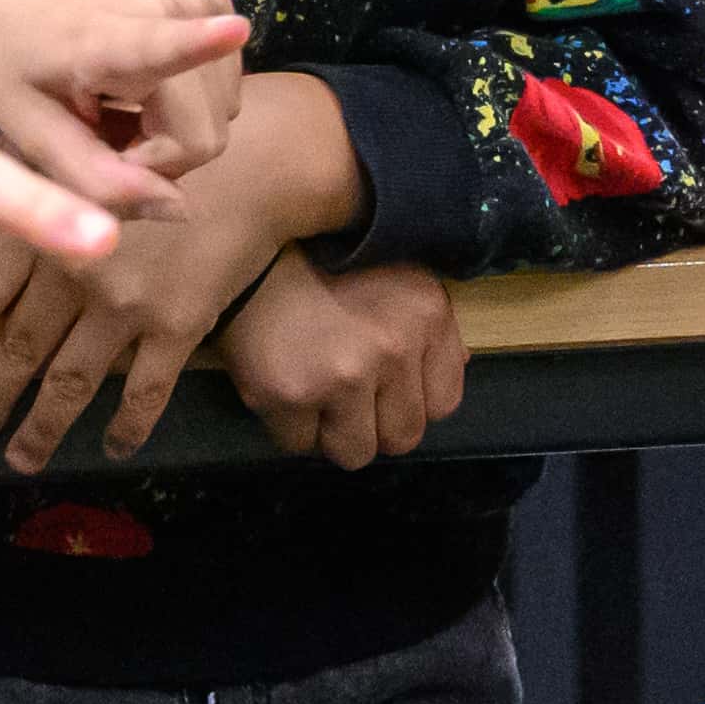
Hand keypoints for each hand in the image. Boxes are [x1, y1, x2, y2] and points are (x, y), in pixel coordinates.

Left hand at [0, 0, 250, 201]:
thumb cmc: (2, 56)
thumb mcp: (29, 132)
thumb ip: (97, 180)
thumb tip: (182, 208)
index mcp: (105, 37)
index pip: (165, 44)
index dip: (203, 45)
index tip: (232, 30)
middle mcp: (168, 9)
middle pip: (204, 133)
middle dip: (156, 158)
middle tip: (98, 138)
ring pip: (218, 117)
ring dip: (169, 133)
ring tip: (111, 110)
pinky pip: (220, 87)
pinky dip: (182, 105)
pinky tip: (136, 91)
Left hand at [0, 71, 362, 472]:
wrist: (246, 162)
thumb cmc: (147, 148)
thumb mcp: (69, 154)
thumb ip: (17, 193)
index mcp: (37, 226)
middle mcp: (74, 271)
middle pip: (17, 350)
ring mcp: (128, 304)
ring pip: (71, 383)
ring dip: (42, 428)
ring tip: (21, 457)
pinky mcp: (178, 326)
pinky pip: (145, 392)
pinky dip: (126, 427)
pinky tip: (111, 447)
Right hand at [216, 250, 466, 469]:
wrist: (248, 250)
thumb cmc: (325, 262)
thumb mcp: (396, 276)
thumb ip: (429, 326)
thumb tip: (456, 365)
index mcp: (427, 315)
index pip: (443, 404)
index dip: (409, 400)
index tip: (384, 383)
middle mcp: (393, 347)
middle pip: (402, 437)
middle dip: (373, 424)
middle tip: (345, 393)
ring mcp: (343, 374)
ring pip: (355, 453)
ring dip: (333, 432)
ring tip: (315, 392)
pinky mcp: (292, 394)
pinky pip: (300, 445)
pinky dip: (288, 426)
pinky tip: (283, 385)